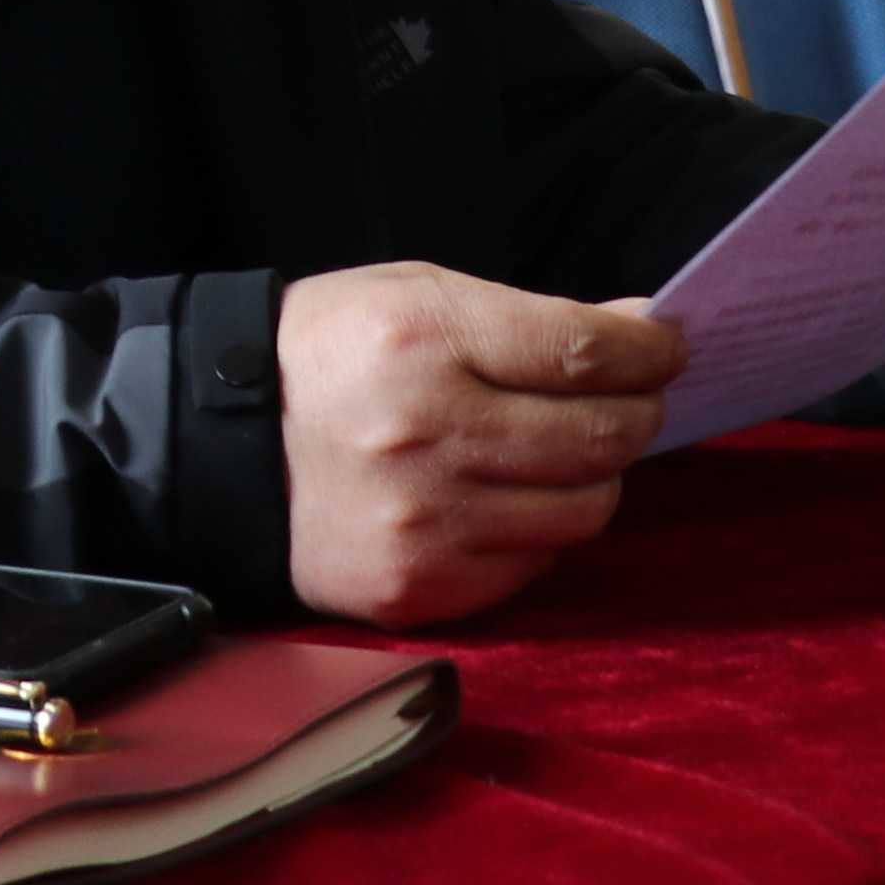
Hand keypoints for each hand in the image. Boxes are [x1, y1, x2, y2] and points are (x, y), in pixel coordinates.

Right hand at [276, 263, 688, 627]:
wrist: (218, 447)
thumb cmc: (326, 356)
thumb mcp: (413, 297)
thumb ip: (528, 317)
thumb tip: (639, 333)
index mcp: (424, 342)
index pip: (584, 352)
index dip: (648, 350)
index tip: (666, 346)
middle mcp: (429, 435)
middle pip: (601, 436)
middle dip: (638, 412)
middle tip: (630, 399)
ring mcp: (426, 523)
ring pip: (585, 509)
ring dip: (594, 476)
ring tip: (565, 451)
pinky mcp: (420, 587)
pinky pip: (535, 562)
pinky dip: (540, 528)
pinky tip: (507, 498)